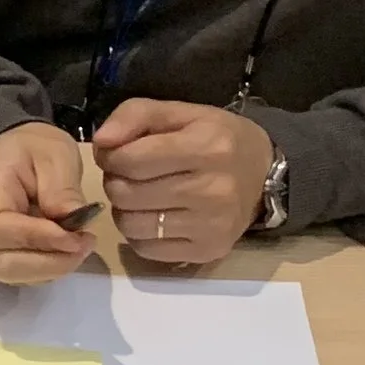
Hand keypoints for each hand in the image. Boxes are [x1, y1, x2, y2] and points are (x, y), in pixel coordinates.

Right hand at [0, 124, 93, 286]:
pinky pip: (21, 278)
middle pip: (8, 266)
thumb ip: (61, 187)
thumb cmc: (27, 150)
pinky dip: (48, 268)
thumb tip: (76, 221)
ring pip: (17, 277)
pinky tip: (64, 248)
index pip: (2, 232)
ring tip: (80, 242)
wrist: (4, 158)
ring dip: (55, 266)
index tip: (81, 237)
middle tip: (87, 242)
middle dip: (54, 261)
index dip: (43, 240)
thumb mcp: (52, 152)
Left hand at [92, 99, 271, 267]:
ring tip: (141, 195)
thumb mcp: (182, 113)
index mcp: (208, 146)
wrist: (263, 175)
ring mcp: (212, 225)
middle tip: (130, 176)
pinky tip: (154, 216)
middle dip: (116, 182)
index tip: (117, 155)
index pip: (131, 159)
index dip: (112, 157)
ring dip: (124, 209)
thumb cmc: (216, 139)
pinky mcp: (207, 251)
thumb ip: (136, 115)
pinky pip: (145, 248)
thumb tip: (100, 142)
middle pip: (127, 193)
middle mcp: (214, 189)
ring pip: (131, 224)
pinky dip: (139, 233)